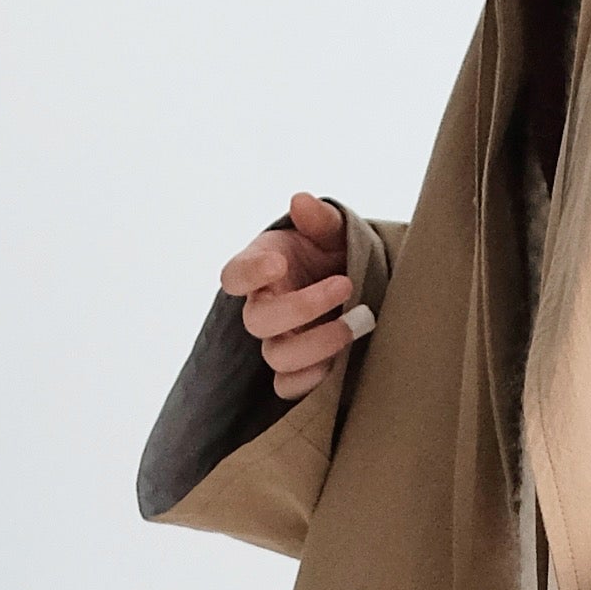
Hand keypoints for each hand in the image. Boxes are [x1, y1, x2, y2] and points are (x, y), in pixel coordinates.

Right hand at [222, 192, 367, 407]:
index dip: (249, 273)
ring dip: (317, 344)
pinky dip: (310, 380)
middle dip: (303, 306)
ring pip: (277, 357)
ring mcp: (278, 341)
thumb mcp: (331, 231)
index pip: (234, 275)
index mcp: (260, 270)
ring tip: (357, 323)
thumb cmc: (331, 254)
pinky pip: (288, 387)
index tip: (278, 263)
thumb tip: (302, 201)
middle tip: (345, 284)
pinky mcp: (296, 369)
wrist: (353, 283)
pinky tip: (339, 363)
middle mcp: (263, 308)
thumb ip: (319, 219)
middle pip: (258, 321)